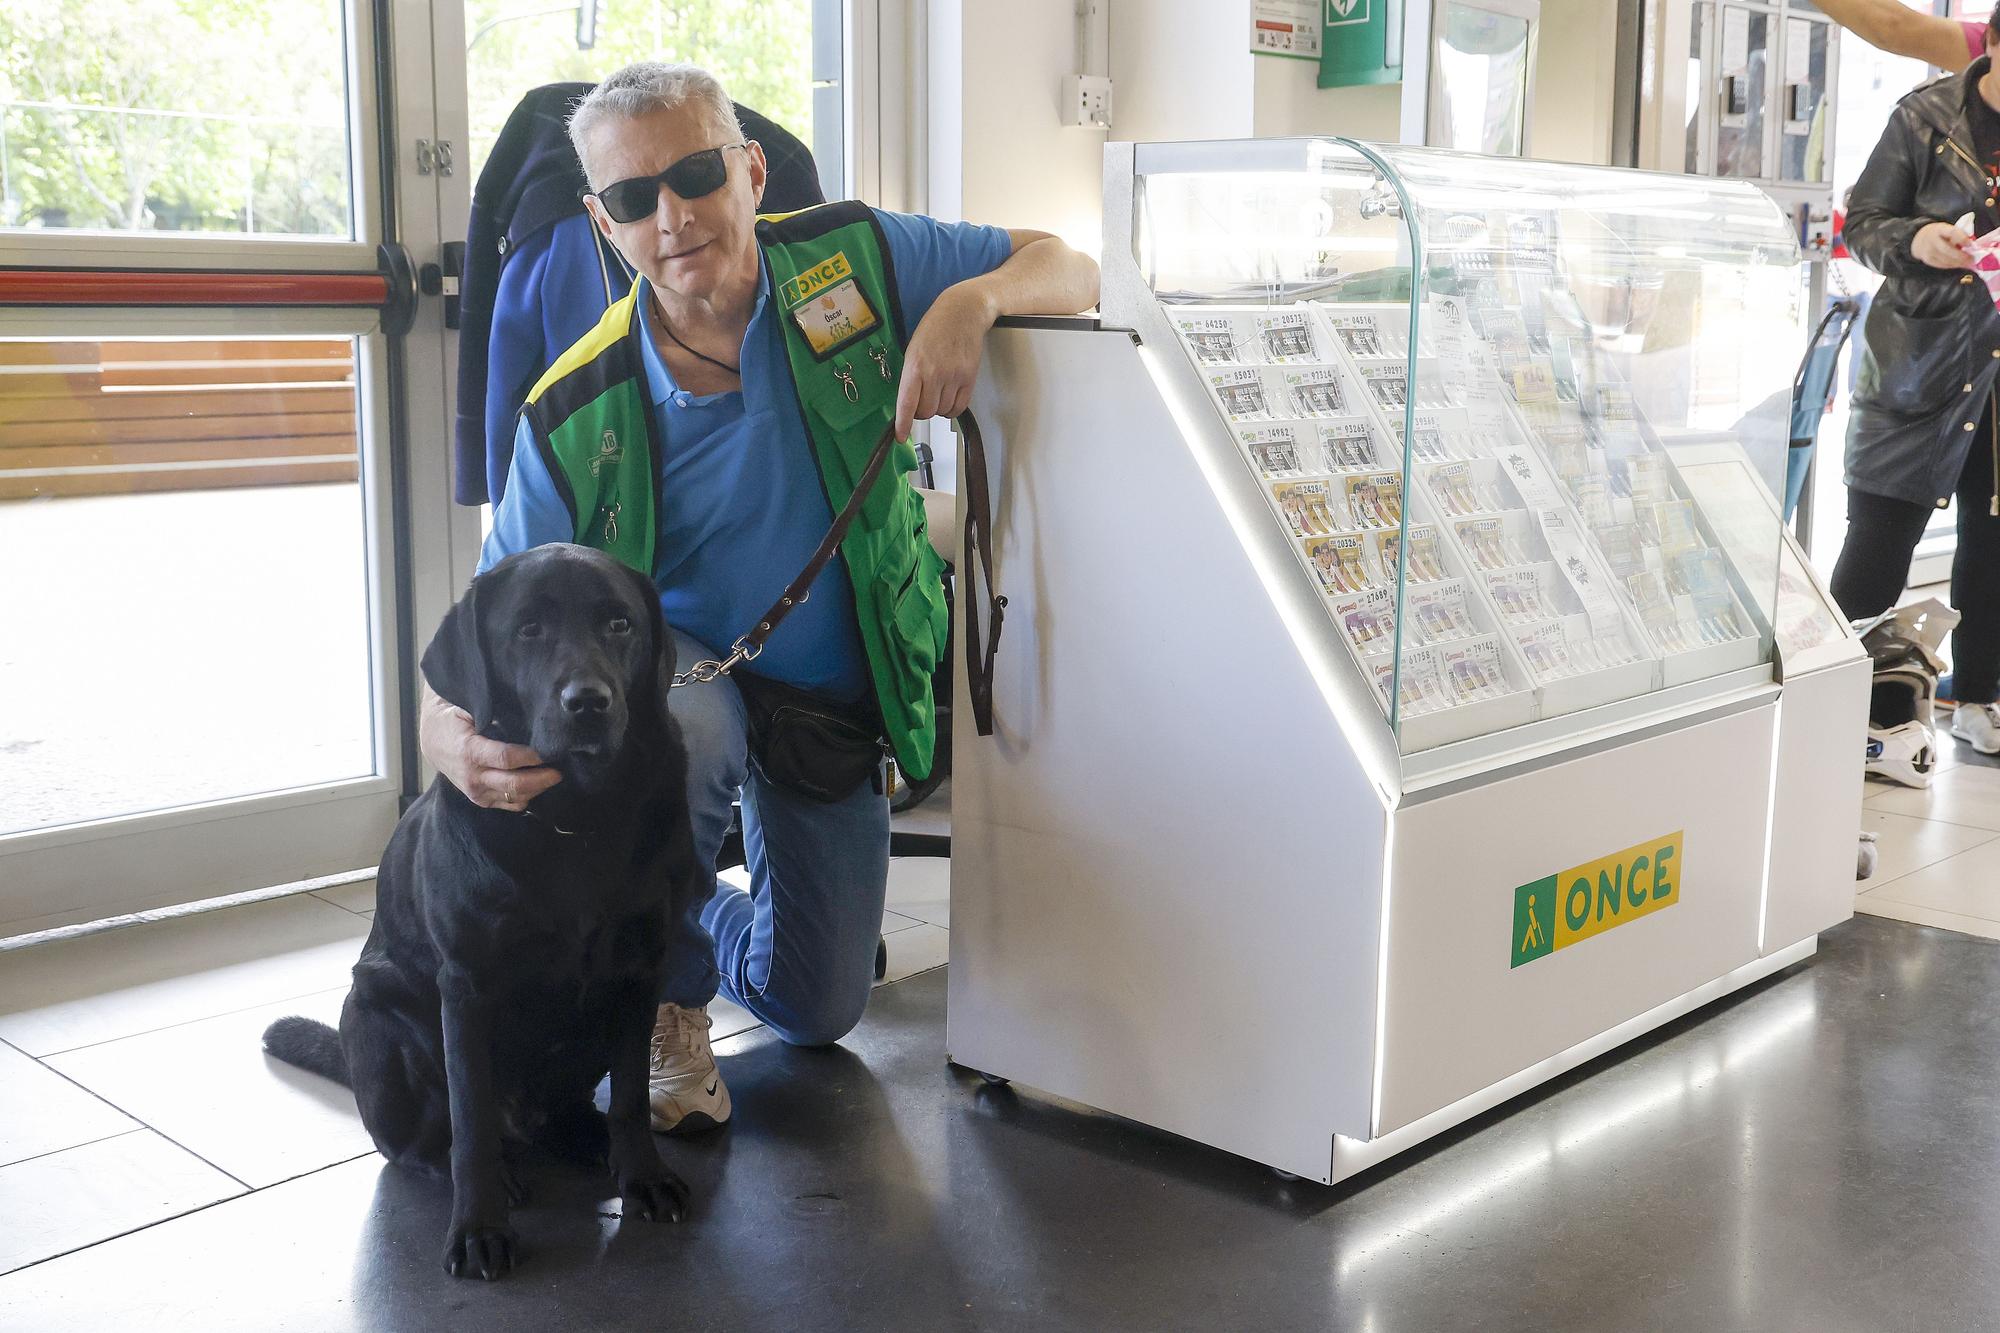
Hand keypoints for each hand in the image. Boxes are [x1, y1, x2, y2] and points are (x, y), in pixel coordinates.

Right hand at [419, 686, 560, 810]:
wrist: (432, 741)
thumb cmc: (452, 719)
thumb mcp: (467, 707)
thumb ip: (491, 710)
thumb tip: (523, 707)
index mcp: (468, 751)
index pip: (506, 758)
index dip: (530, 756)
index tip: (547, 751)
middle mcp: (472, 777)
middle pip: (514, 784)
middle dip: (541, 778)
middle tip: (559, 770)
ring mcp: (476, 792)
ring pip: (515, 797)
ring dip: (537, 788)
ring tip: (552, 775)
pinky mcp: (481, 799)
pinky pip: (510, 804)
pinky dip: (527, 796)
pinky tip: (537, 784)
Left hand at [894, 282, 996, 439]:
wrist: (963, 313)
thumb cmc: (935, 328)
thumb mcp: (913, 349)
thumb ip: (911, 376)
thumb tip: (910, 403)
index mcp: (915, 366)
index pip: (907, 403)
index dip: (903, 424)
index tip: (900, 436)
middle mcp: (934, 374)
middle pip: (926, 412)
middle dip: (921, 412)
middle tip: (922, 400)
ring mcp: (953, 377)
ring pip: (942, 411)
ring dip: (937, 408)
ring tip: (938, 391)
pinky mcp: (969, 378)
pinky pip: (959, 407)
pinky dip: (952, 408)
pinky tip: (949, 397)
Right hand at [1912, 221, 1972, 269]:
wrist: (1920, 238)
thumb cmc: (1940, 234)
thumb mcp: (1948, 229)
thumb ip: (1959, 235)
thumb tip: (1972, 246)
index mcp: (1940, 229)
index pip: (1952, 232)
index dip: (1962, 238)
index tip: (1971, 244)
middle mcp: (1932, 240)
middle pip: (1947, 249)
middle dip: (1961, 256)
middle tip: (1971, 259)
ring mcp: (1928, 251)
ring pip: (1945, 259)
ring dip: (1958, 263)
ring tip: (1967, 263)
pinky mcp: (1928, 260)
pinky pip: (1942, 265)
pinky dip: (1952, 265)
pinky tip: (1958, 264)